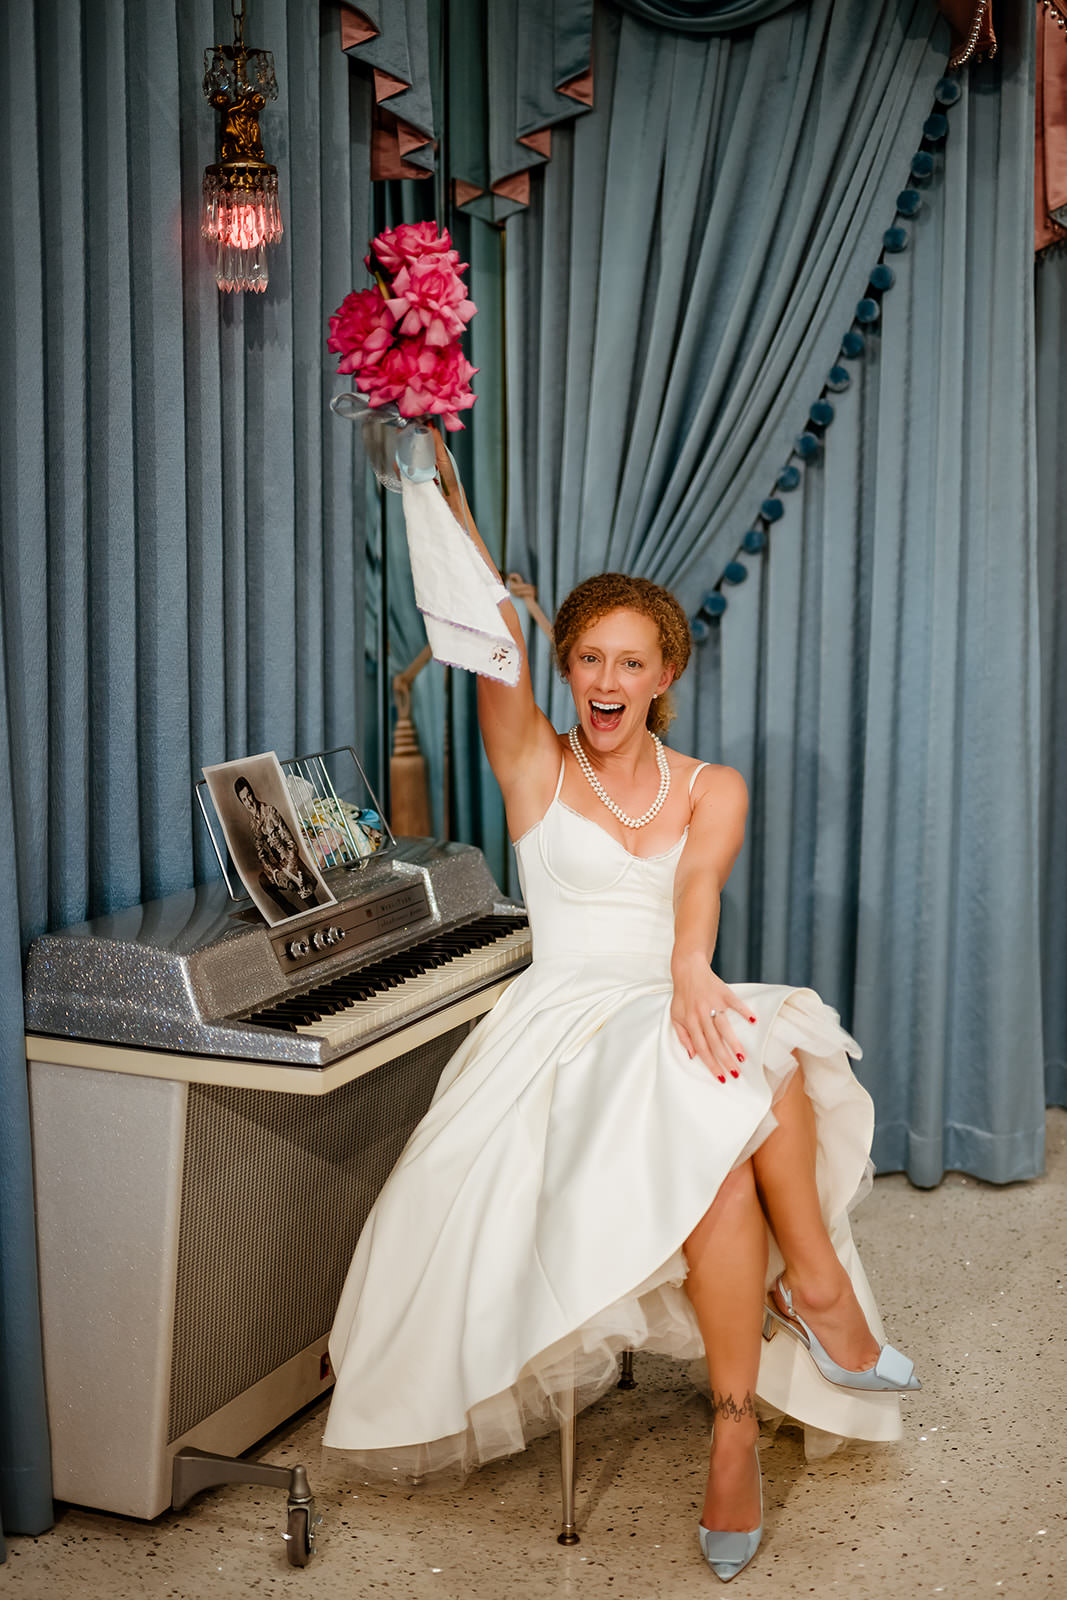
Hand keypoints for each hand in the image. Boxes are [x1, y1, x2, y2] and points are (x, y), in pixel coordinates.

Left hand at [669, 953, 753, 1082]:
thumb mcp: (676, 1017)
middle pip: (714, 1041)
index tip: (721, 1077)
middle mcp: (701, 1014)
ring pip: (724, 1027)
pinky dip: (744, 1011)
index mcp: (690, 1022)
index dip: (711, 1063)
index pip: (701, 1048)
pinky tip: (753, 1021)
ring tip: (743, 1058)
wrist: (688, 970)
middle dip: (725, 1059)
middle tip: (735, 1073)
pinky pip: (735, 1004)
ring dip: (734, 1043)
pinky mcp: (724, 993)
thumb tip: (692, 1056)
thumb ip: (683, 1037)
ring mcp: (713, 1004)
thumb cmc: (682, 996)